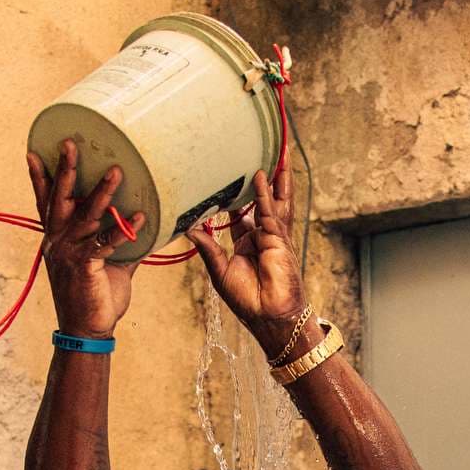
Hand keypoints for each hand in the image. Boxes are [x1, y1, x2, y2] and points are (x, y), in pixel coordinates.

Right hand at [27, 139, 142, 337]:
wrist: (87, 331)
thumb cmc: (95, 298)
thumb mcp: (107, 266)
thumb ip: (119, 244)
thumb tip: (141, 229)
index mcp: (57, 240)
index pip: (46, 203)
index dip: (40, 178)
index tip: (34, 152)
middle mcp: (57, 242)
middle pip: (60, 199)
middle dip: (64, 170)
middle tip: (70, 144)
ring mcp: (68, 253)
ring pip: (85, 216)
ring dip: (102, 192)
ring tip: (117, 171)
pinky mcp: (84, 267)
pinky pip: (105, 242)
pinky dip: (122, 229)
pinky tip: (140, 215)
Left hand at [187, 161, 307, 354]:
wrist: (269, 317)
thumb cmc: (248, 301)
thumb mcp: (220, 272)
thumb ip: (208, 249)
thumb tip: (190, 228)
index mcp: (248, 243)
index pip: (241, 212)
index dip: (236, 195)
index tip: (228, 176)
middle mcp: (262, 235)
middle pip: (264, 200)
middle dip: (266, 177)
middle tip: (263, 152)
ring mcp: (274, 235)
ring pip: (275, 200)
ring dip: (277, 176)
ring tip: (278, 151)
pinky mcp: (279, 239)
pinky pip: (270, 211)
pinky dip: (264, 193)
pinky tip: (261, 174)